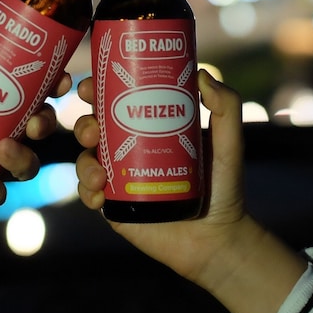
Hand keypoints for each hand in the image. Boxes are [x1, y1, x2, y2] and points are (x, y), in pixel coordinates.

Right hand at [74, 70, 305, 312]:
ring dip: (83, 160)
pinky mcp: (114, 206)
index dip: (96, 89)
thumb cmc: (224, 187)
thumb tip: (202, 73)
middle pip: (93, 127)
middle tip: (93, 129)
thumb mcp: (229, 143)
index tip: (90, 84)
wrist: (218, 239)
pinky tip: (99, 193)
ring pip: (85, 159)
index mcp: (148, 127)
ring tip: (99, 171)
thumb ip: (226, 107)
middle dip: (83, 123)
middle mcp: (128, 150)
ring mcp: (118, 179)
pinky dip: (87, 190)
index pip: (115, 101)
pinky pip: (89, 193)